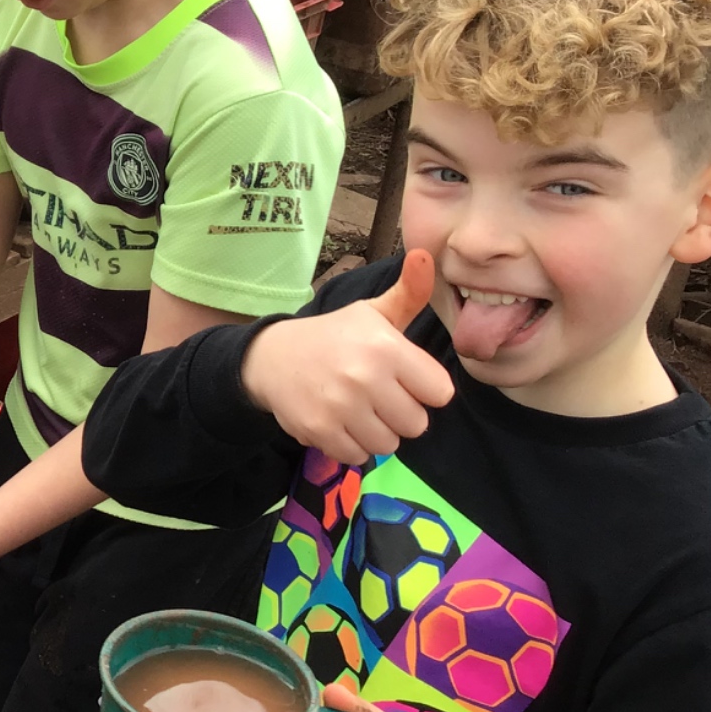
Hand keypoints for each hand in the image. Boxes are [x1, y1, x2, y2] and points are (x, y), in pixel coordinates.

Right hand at [240, 250, 453, 465]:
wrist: (270, 357)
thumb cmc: (334, 336)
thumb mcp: (372, 313)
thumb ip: (409, 293)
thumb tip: (427, 255)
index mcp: (386, 346)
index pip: (440, 393)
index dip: (422, 388)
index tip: (401, 379)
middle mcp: (365, 376)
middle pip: (416, 424)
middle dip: (400, 414)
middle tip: (377, 397)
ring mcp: (340, 405)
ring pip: (388, 444)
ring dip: (377, 433)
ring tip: (358, 411)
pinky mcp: (319, 429)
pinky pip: (357, 456)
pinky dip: (351, 446)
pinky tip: (339, 423)